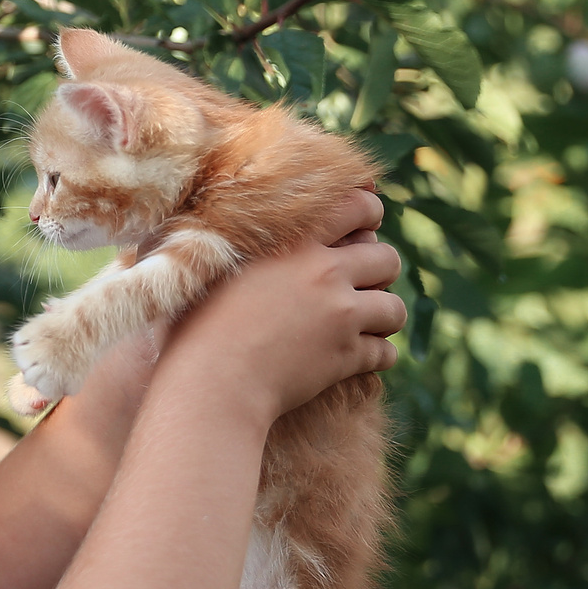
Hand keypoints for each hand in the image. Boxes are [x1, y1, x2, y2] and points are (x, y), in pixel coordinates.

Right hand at [161, 191, 403, 426]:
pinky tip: (361, 360)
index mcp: (296, 242)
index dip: (370, 212)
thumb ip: (228, 235)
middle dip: (382, 271)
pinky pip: (385, 353)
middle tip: (364, 283)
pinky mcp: (346, 357)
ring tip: (367, 325)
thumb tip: (221, 216)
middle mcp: (326, 272)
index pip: (357, 207)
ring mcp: (341, 315)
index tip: (369, 222)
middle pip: (387, 259)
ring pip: (394, 308)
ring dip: (384, 316)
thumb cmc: (193, 325)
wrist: (211, 381)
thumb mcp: (206, 263)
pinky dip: (378, 357)